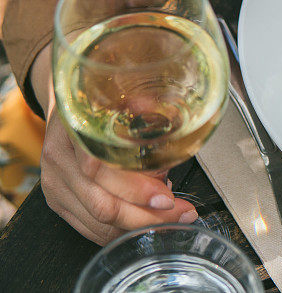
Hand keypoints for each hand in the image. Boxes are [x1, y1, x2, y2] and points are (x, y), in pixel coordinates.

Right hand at [31, 47, 197, 245]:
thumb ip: (143, 109)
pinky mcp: (57, 200)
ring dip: (139, 226)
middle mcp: (59, 160)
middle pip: (101, 204)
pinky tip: (145, 223)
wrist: (69, 104)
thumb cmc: (101, 101)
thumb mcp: (121, 96)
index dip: (136, 188)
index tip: (168, 196)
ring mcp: (55, 184)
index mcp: (73, 130)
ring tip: (172, 218)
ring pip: (97, 222)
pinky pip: (89, 229)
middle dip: (147, 216)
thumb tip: (168, 121)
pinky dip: (120, 231)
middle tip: (181, 212)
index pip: (99, 169)